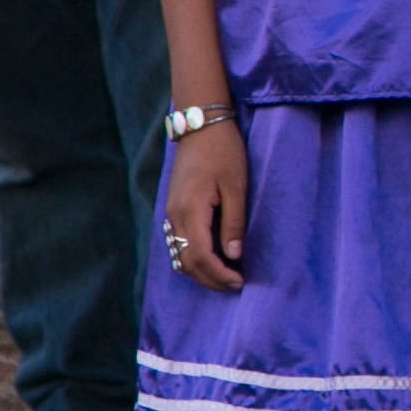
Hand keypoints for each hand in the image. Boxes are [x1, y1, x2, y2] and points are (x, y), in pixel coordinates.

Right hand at [164, 125, 248, 292]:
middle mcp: (175, 216)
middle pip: (186, 262)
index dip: (219, 275)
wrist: (200, 125)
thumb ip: (234, 222)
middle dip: (210, 279)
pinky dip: (192, 257)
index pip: (200, 257)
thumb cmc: (224, 152)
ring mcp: (171, 213)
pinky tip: (211, 259)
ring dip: (200, 271)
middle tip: (235, 285)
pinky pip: (177, 243)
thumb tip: (234, 255)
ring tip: (225, 276)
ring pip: (178, 255)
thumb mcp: (237, 186)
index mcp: (190, 211)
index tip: (240, 282)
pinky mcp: (173, 208)